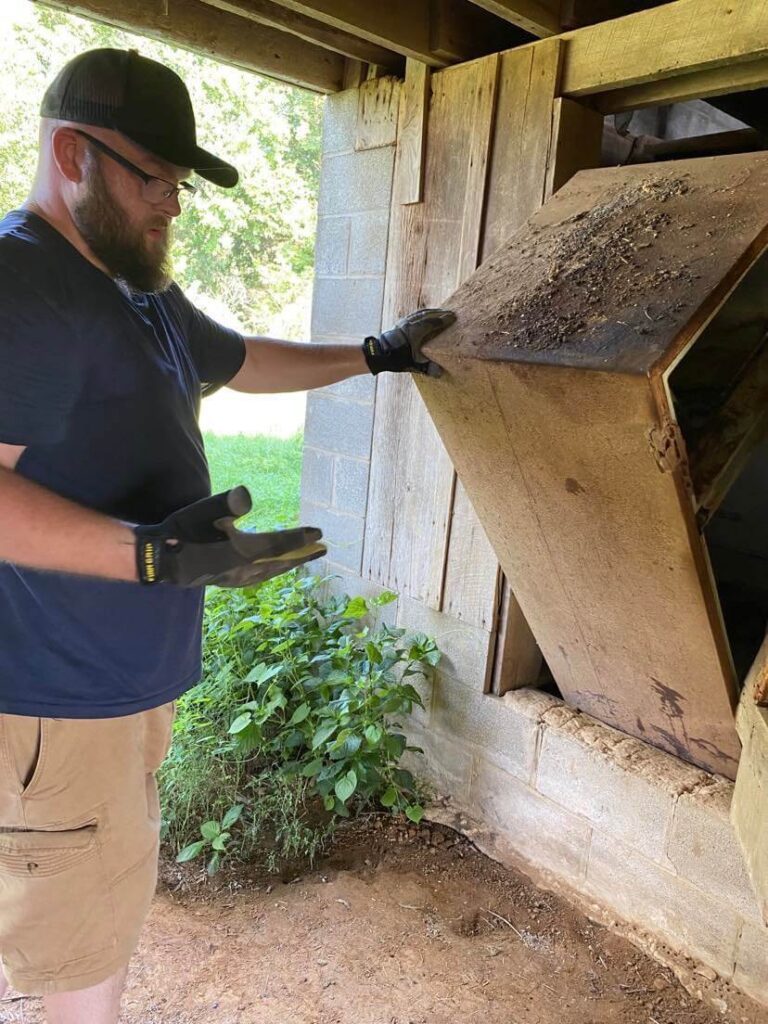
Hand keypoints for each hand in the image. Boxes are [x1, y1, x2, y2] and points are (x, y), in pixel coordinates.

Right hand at [134, 486, 325, 587]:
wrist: (159, 558)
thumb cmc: (183, 531)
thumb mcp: (205, 510)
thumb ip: (229, 503)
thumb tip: (246, 494)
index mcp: (243, 551)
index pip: (279, 544)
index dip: (300, 538)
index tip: (318, 532)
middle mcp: (244, 568)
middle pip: (281, 562)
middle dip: (302, 554)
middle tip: (322, 549)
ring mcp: (235, 578)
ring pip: (270, 572)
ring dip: (288, 564)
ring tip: (301, 557)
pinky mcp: (226, 581)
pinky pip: (259, 577)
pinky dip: (272, 571)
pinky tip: (270, 569)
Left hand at [362, 308, 455, 376]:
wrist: (380, 354)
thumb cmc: (398, 359)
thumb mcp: (413, 365)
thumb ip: (428, 368)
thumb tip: (441, 373)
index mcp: (416, 332)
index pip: (433, 323)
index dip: (444, 320)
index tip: (453, 318)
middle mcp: (411, 324)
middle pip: (429, 315)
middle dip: (440, 313)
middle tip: (451, 313)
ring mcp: (405, 321)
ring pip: (421, 313)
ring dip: (433, 311)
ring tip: (442, 312)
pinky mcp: (401, 322)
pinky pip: (415, 314)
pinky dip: (424, 313)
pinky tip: (427, 313)